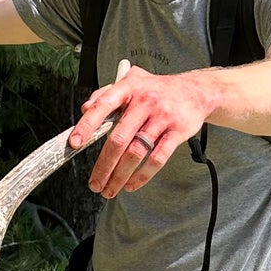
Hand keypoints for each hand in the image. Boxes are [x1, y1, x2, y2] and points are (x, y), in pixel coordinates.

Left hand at [69, 60, 217, 198]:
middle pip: (118, 139)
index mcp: (128, 88)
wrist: (196, 91)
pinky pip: (157, 159)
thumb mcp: (131, 82)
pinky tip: (131, 184)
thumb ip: (105, 93)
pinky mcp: (177, 132)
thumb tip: (85, 109)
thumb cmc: (157, 90)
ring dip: (120, 176)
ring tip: (110, 189)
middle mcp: (144, 102)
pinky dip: (142, 175)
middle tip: (94, 183)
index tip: (75, 143)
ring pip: (136, 153)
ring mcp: (162, 117)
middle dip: (104, 165)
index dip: (87, 125)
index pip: (103, 106)